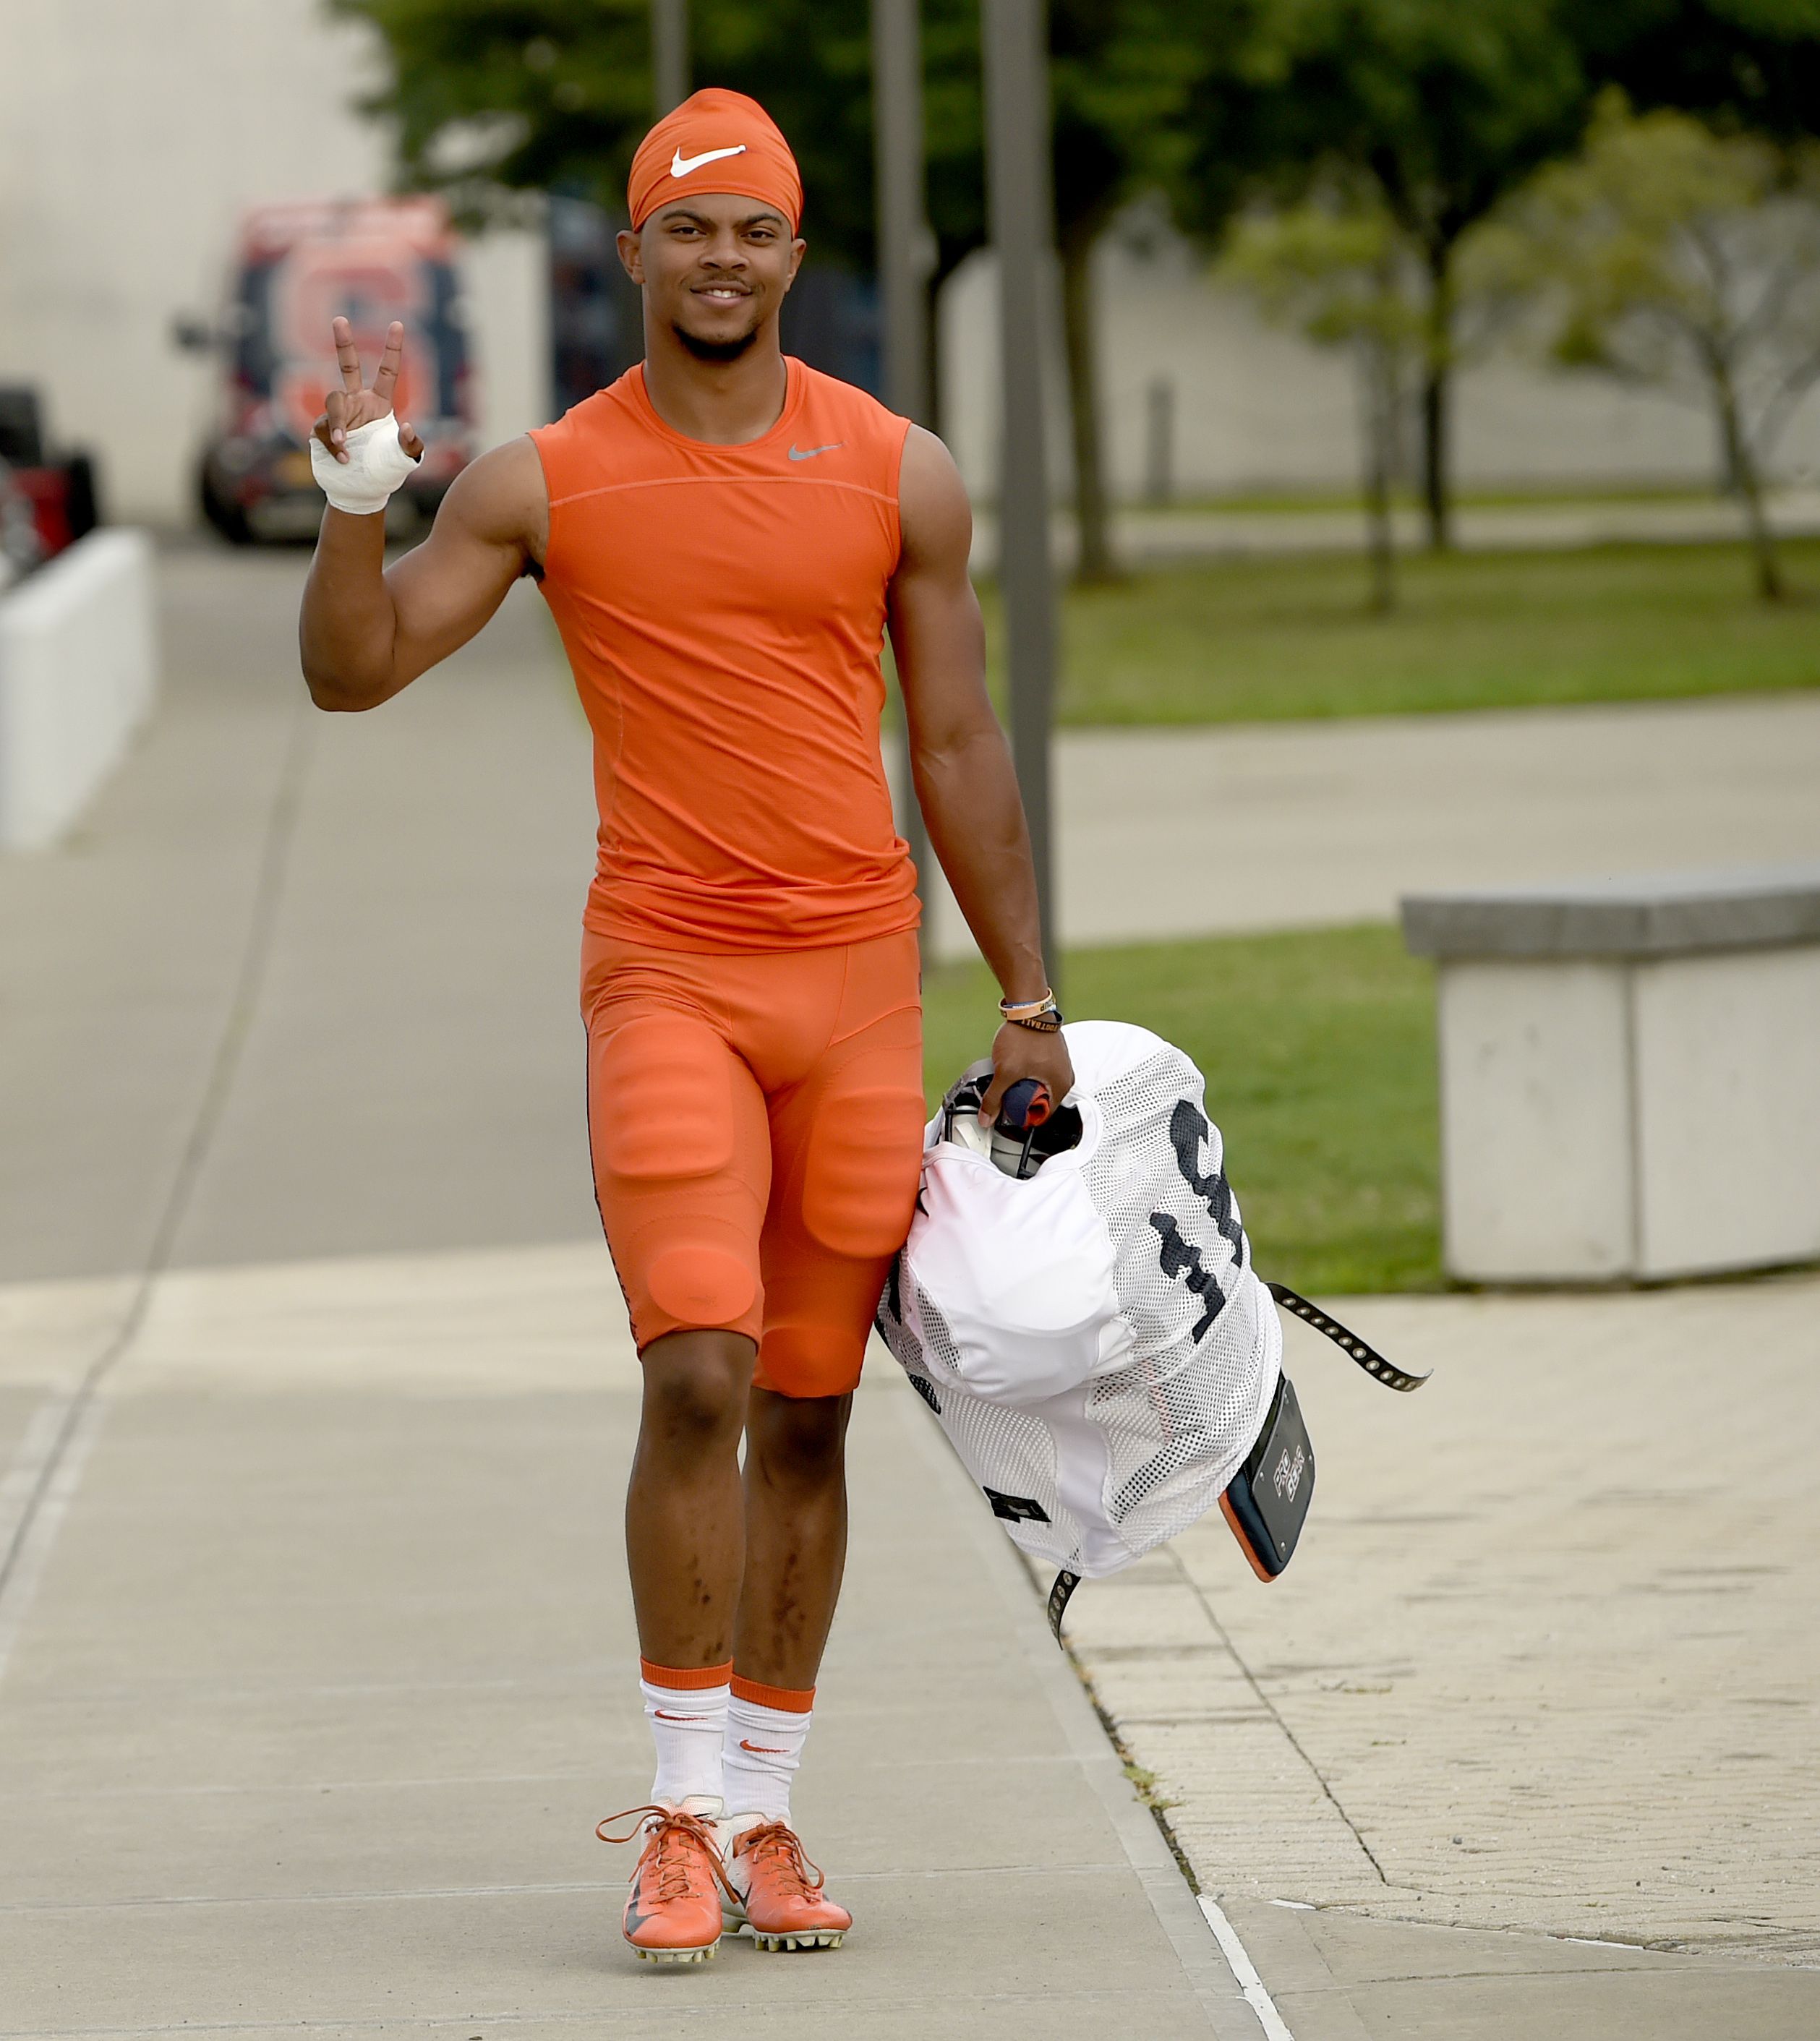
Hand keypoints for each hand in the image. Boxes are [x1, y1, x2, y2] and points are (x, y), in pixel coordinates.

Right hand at [311, 317, 423, 465]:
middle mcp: (357, 402)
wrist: (360, 491)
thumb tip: (408, 427)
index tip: (398, 324)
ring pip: (333, 404)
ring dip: (340, 424)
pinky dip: (334, 445)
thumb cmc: (384, 471)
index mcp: (380, 403)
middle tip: (340, 319)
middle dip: (343, 343)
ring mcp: (338, 414)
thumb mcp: (404, 460)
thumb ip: (410, 445)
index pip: (388, 372)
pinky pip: (324, 429)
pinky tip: (344, 459)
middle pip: (348, 367)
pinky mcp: (321, 429)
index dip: (392, 349)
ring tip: (347, 447)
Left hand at [980, 1020, 1074, 1126]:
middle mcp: (1064, 1077)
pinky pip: (1038, 1072)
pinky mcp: (1051, 1054)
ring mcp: (1059, 1064)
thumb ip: (994, 1098)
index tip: (1008, 1113)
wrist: (1027, 1007)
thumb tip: (986, 1117)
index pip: (1042, 1116)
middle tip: (1005, 1096)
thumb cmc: (1026, 1035)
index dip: (1022, 1117)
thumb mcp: (1006, 1072)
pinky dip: (1026, 1074)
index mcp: (1061, 1086)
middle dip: (1021, 1101)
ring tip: (1008, 1079)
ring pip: (1039, 1086)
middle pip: (1040, 1101)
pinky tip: (1014, 1067)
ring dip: (1022, 1087)